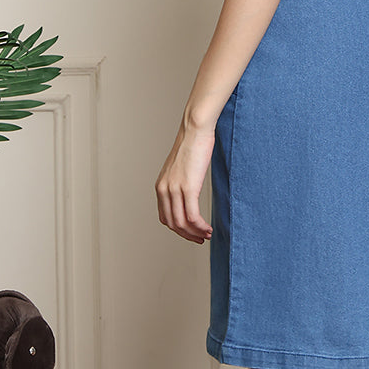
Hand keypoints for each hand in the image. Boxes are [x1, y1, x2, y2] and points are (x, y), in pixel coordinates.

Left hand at [156, 120, 214, 243]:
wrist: (195, 130)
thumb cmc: (193, 145)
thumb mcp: (182, 167)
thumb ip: (182, 182)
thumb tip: (191, 192)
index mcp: (161, 186)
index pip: (165, 217)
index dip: (178, 229)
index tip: (191, 232)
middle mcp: (164, 190)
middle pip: (172, 223)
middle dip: (187, 235)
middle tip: (201, 238)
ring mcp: (175, 190)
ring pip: (182, 223)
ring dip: (195, 233)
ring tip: (207, 235)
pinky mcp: (188, 188)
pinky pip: (192, 216)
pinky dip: (200, 227)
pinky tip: (208, 229)